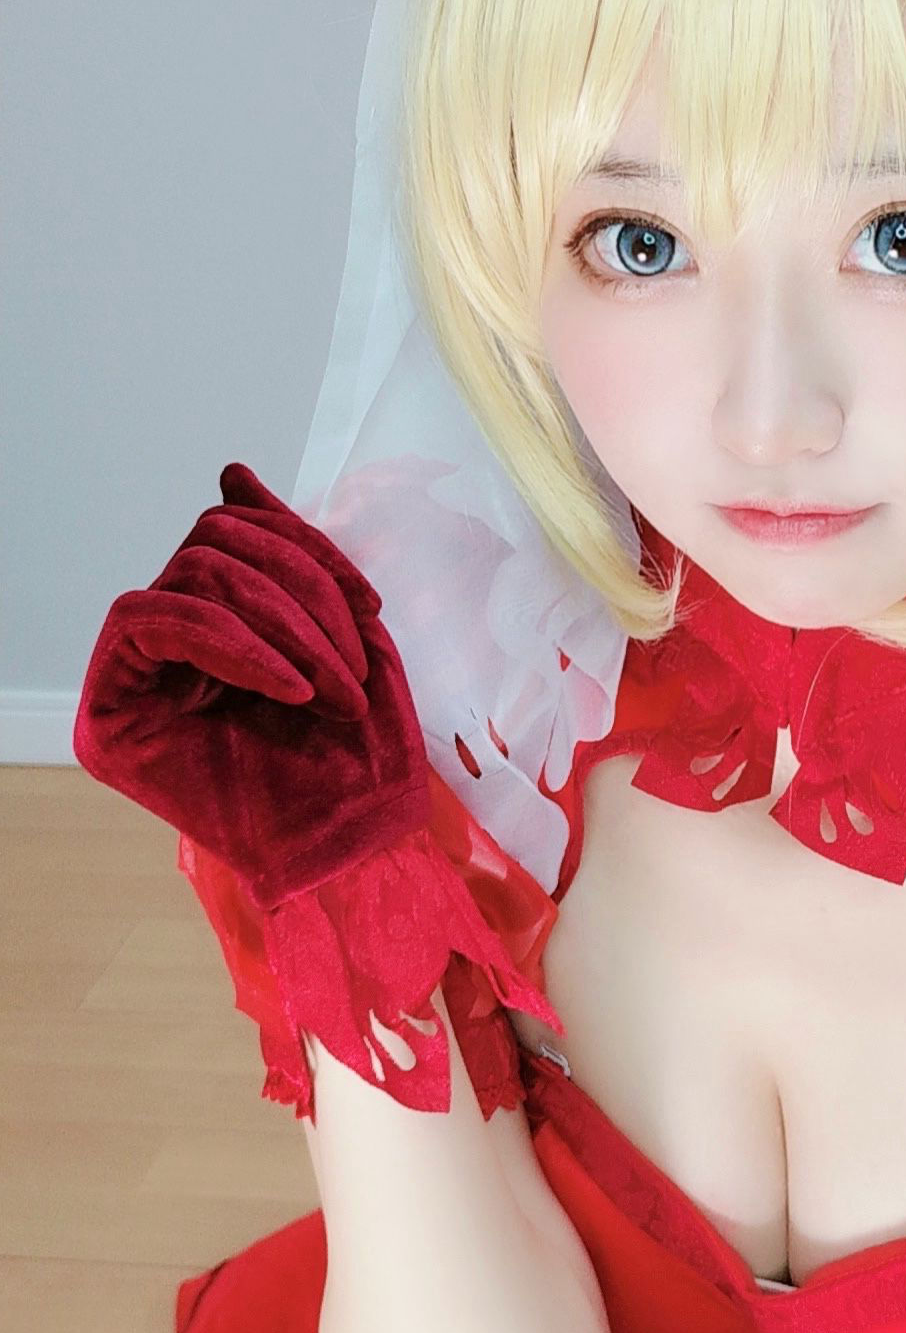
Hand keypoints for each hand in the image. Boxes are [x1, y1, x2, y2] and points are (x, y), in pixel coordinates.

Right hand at [74, 462, 428, 909]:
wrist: (359, 860)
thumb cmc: (360, 765)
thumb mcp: (347, 638)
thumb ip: (291, 556)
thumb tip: (231, 472)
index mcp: (223, 620)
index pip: (236, 533)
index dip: (305, 546)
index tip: (368, 600)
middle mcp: (169, 641)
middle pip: (215, 545)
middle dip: (300, 592)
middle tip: (349, 670)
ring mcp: (134, 675)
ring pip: (194, 575)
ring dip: (284, 625)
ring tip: (329, 691)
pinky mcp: (109, 710)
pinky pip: (152, 619)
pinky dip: (235, 644)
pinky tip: (289, 692)